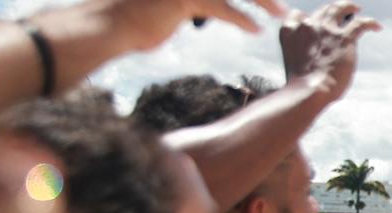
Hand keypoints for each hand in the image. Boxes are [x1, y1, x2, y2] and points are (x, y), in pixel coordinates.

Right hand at [110, 0, 287, 50]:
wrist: (107, 24)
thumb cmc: (136, 14)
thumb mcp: (167, 1)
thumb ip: (191, 0)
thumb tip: (209, 3)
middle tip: (284, 2)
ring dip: (263, 0)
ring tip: (281, 13)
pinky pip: (222, 8)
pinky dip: (242, 20)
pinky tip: (256, 30)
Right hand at [280, 2, 381, 102]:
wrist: (309, 92)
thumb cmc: (301, 86)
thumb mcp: (293, 64)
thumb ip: (303, 53)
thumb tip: (318, 60)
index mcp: (290, 32)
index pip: (297, 15)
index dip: (306, 18)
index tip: (312, 22)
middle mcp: (308, 26)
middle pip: (321, 11)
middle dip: (331, 11)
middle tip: (340, 13)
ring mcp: (326, 30)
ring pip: (339, 9)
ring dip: (348, 6)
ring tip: (356, 8)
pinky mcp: (344, 38)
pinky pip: (360, 23)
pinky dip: (370, 23)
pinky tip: (377, 27)